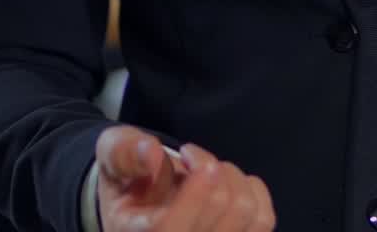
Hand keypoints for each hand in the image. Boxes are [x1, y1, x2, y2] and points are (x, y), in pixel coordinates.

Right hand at [96, 126, 274, 230]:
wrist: (141, 210)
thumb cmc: (128, 181)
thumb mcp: (112, 157)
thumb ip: (125, 153)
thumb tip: (153, 155)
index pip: (171, 228)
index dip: (195, 184)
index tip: (186, 152)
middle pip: (223, 208)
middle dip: (212, 166)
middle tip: (193, 161)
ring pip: (247, 212)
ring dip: (232, 178)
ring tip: (209, 175)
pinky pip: (263, 218)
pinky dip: (252, 190)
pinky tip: (228, 186)